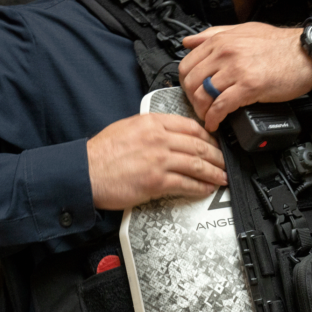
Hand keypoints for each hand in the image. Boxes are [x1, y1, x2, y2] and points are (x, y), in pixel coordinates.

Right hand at [86, 113, 226, 210]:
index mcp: (151, 122)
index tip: (214, 143)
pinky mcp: (157, 181)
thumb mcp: (127, 128)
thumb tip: (167, 134)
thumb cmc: (101, 154)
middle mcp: (158, 139)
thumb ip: (150, 128)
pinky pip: (187, 183)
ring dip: (214, 172)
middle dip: (217, 155)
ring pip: (198, 164)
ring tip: (223, 177)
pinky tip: (207, 188)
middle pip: (199, 145)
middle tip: (225, 162)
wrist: (85, 173)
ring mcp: (159, 160)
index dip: (208, 136)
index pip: (190, 126)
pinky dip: (201, 187)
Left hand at [179, 23, 311, 131]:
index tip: (191, 92)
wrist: (306, 54)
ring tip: (207, 117)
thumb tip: (189, 42)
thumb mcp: (243, 30)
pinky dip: (214, 118)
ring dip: (201, 111)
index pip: (187, 64)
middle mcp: (225, 53)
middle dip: (191, 99)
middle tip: (198, 108)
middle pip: (191, 82)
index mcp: (221, 40)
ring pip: (203, 95)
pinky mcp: (248, 86)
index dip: (185, 83)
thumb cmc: (279, 45)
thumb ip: (213, 35)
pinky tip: (216, 123)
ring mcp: (236, 70)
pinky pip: (221, 106)